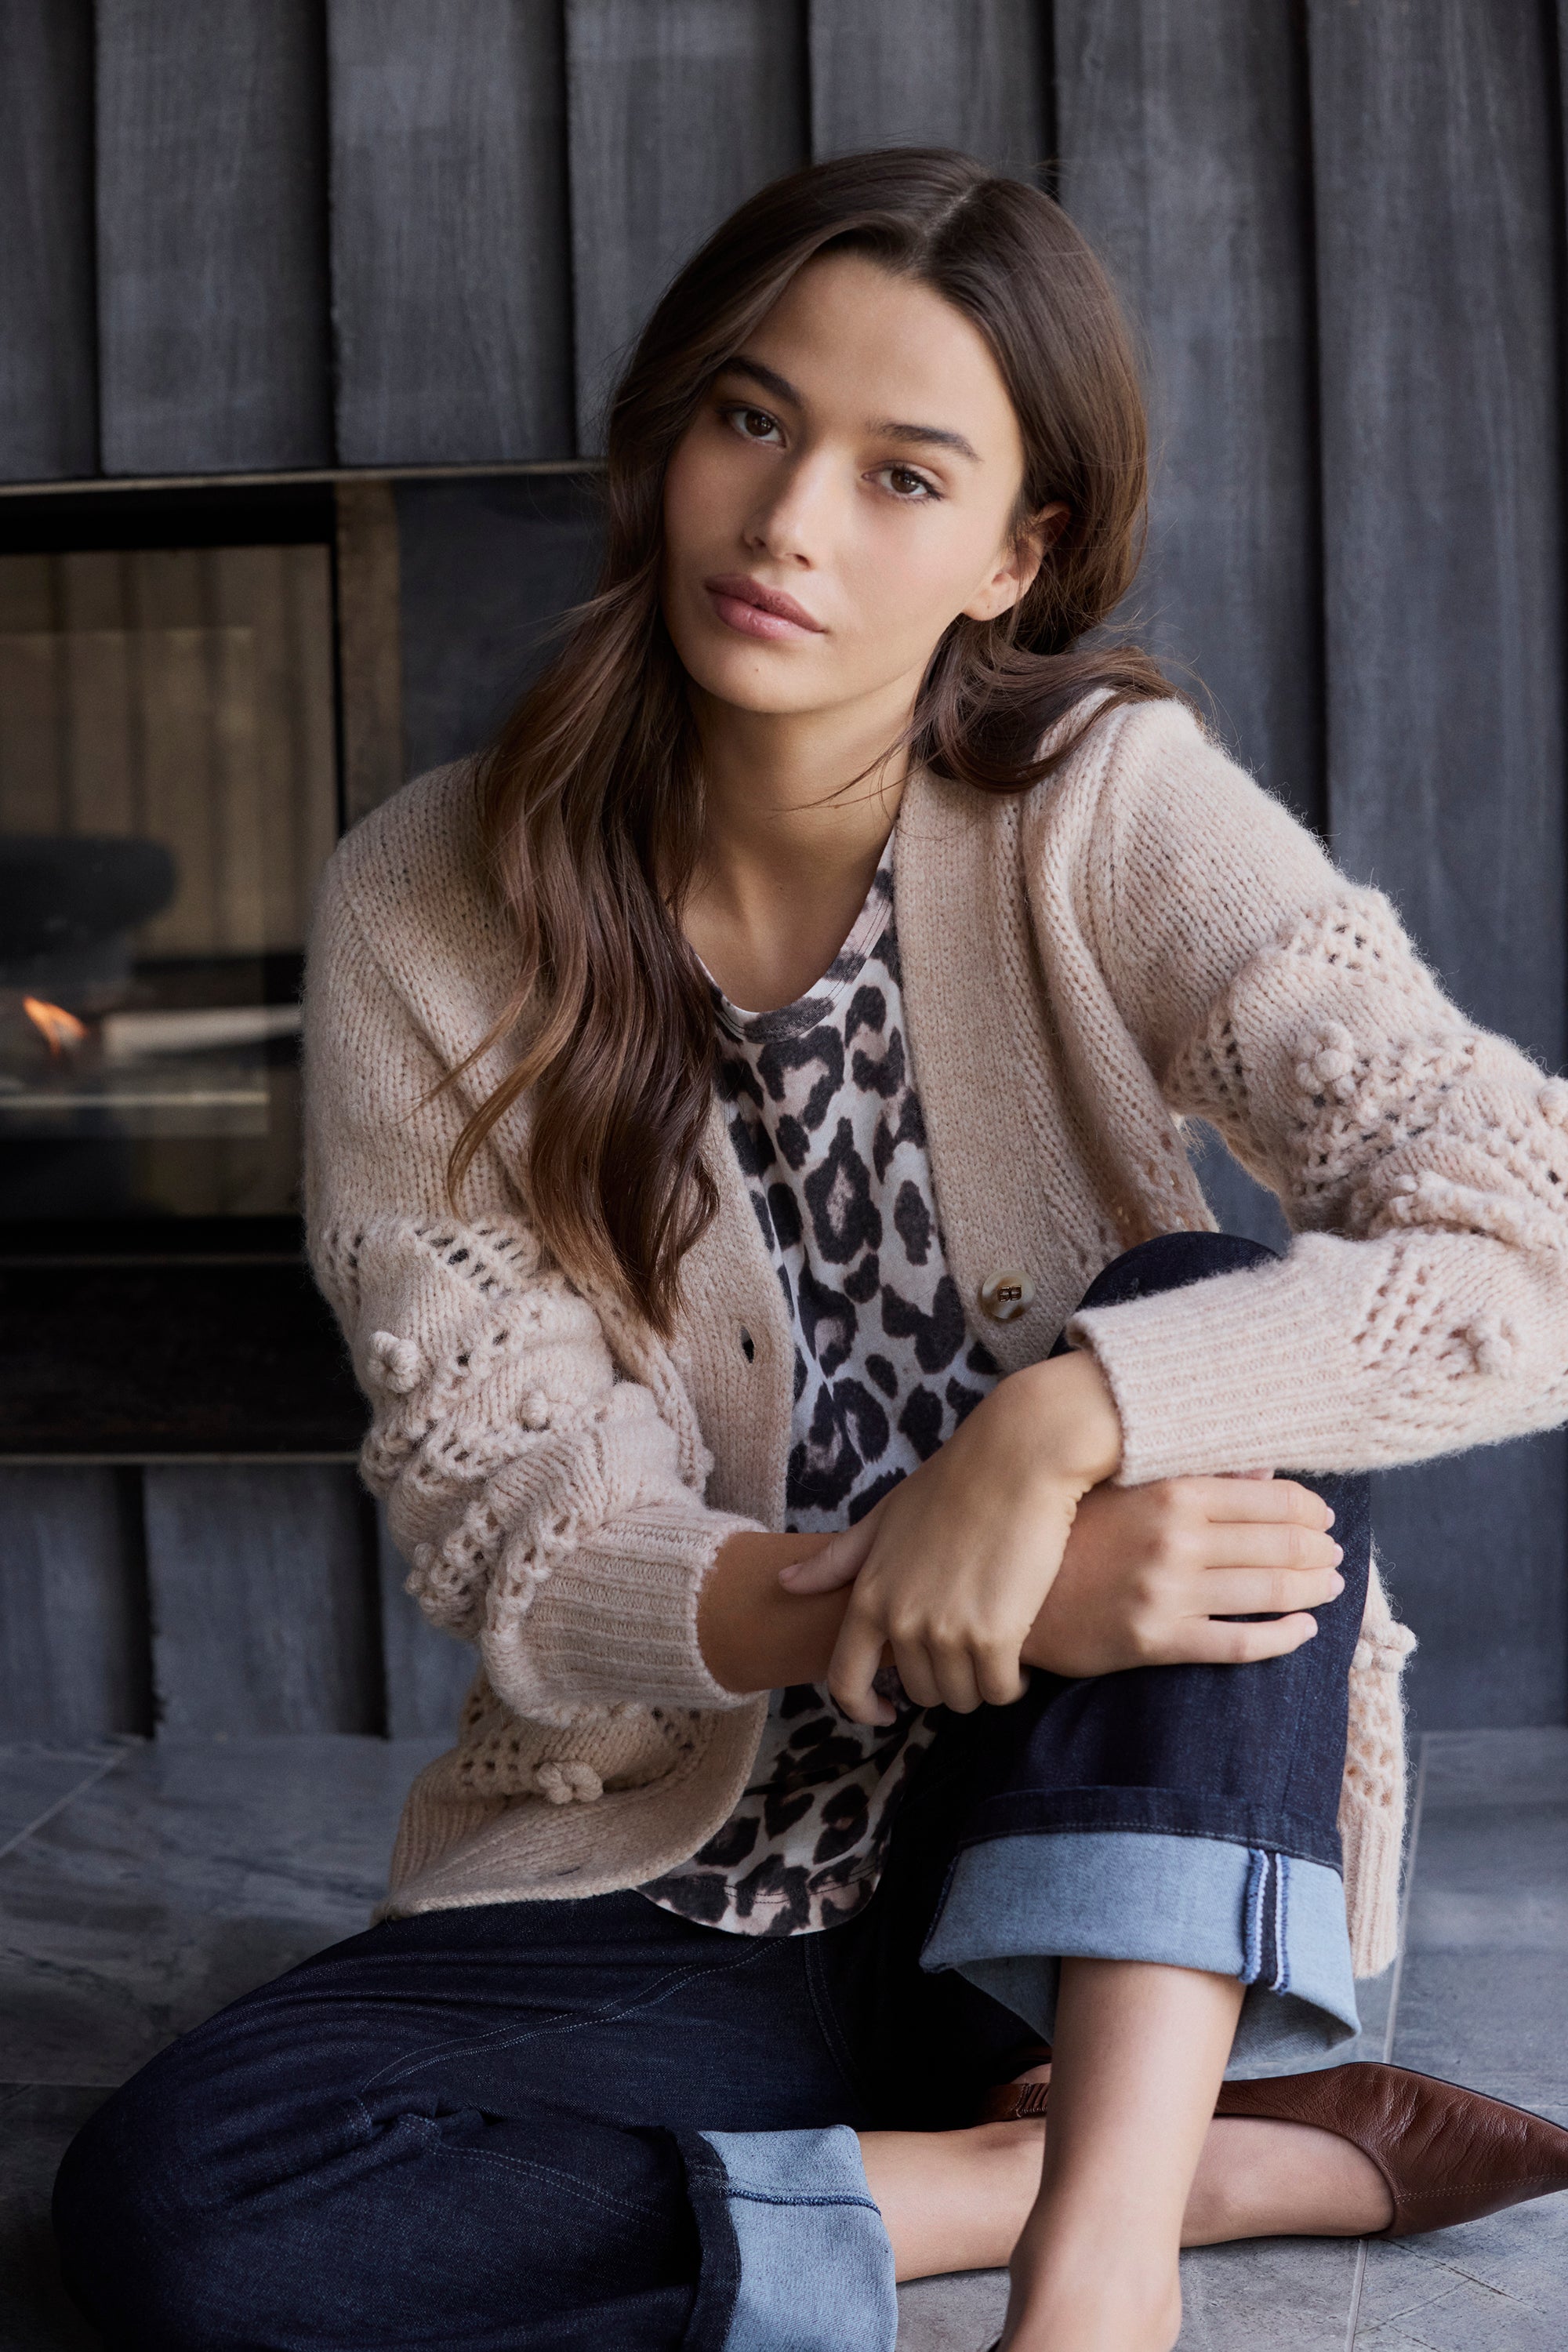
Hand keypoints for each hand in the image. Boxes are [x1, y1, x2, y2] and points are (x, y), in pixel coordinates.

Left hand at [779, 1349, 1121, 1722]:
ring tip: (995, 1650)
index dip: (862, 1708)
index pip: (845, 1682)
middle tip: (965, 1652)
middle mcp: (901, 1620)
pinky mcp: (996, 1635)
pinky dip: (1010, 1682)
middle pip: (919, 1692)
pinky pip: (1000, 1689)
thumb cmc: (952, 1484)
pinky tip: (1018, 1657)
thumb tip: (784, 1583)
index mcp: (867, 1597)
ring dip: (978, 1683)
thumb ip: (836, 1561)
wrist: (1017, 1459)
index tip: (886, 1712)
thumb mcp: (883, 1519)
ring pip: (962, 1697)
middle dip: (942, 1682)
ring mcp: (947, 1631)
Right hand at [1021, 1474, 1342, 1677]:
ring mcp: (1168, 1594)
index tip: (1323, 1516)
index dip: (1308, 1509)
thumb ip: (1194, 1475)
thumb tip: (1264, 1471)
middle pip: (1278, 1545)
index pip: (1268, 1499)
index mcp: (1170, 1492)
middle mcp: (1175, 1541)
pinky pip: (1239, 1643)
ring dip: (1312, 1588)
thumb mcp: (1126, 1488)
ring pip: (1268, 1591)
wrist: (1013, 1595)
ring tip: (1329, 1585)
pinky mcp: (1158, 1641)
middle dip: (1318, 1550)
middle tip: (1336, 1554)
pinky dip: (1282, 1638)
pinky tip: (1303, 1630)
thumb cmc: (1070, 1534)